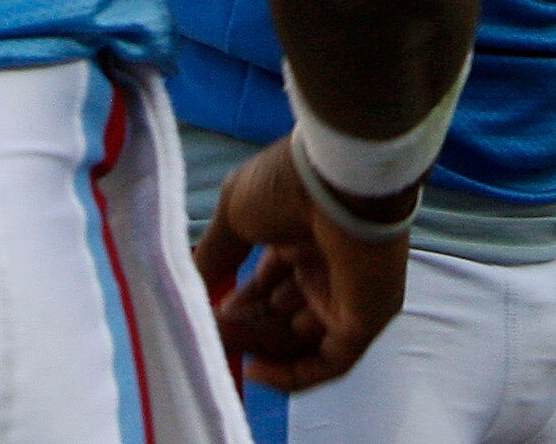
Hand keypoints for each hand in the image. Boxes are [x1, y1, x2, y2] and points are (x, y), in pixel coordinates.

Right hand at [192, 138, 413, 391]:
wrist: (338, 180)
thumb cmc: (287, 185)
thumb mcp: (235, 214)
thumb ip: (215, 253)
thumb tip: (189, 285)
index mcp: (303, 234)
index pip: (271, 281)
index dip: (241, 300)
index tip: (211, 312)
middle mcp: (327, 264)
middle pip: (283, 312)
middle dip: (246, 325)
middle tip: (212, 333)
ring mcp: (349, 292)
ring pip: (301, 338)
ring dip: (260, 346)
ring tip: (223, 344)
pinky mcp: (366, 318)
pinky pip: (331, 361)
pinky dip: (294, 374)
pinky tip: (256, 370)